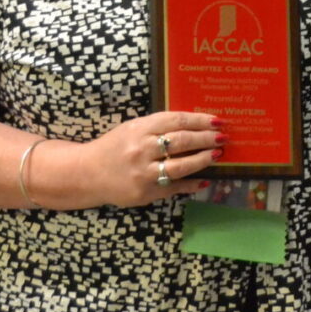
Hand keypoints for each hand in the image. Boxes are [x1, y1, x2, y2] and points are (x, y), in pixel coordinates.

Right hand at [46, 111, 225, 207]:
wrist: (87, 173)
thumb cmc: (115, 147)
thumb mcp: (133, 128)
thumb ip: (159, 126)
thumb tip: (194, 125)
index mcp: (140, 128)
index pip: (176, 120)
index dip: (200, 120)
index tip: (217, 120)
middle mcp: (142, 149)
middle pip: (182, 141)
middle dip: (206, 139)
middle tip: (223, 137)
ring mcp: (144, 172)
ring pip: (181, 166)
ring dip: (203, 160)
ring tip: (217, 155)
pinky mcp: (145, 192)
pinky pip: (174, 188)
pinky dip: (191, 184)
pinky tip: (204, 180)